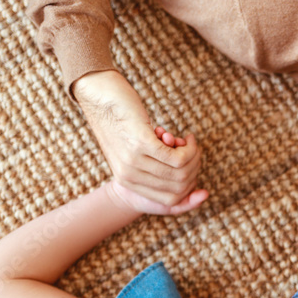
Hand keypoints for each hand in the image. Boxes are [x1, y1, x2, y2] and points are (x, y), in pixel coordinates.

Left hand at [72, 70, 201, 206]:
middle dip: (194, 168)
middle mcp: (128, 175)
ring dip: (193, 156)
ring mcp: (134, 160)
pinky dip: (188, 148)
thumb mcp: (132, 151)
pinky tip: (188, 138)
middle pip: (179, 185)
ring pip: (181, 171)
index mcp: (126, 181)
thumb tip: (182, 176)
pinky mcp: (142, 143)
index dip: (189, 185)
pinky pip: (177, 158)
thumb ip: (151, 167)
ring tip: (189, 143)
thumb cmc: (122, 122)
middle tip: (193, 151)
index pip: (171, 199)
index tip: (192, 167)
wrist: (102, 98)